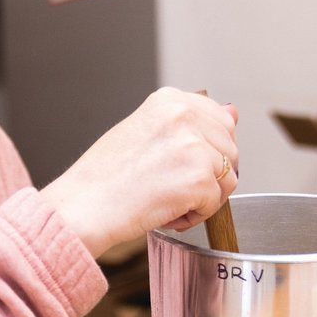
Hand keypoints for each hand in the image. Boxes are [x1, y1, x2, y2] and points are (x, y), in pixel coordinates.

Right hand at [39, 88, 238, 256]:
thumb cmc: (104, 177)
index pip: (220, 119)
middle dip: (209, 174)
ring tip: (166, 199)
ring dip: (203, 196)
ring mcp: (194, 147)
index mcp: (171, 100)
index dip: (207, 149)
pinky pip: (215, 204)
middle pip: (229, 149)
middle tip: (170, 184)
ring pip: (227, 178)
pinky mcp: (199, 179)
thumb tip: (232, 111)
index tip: (182, 163)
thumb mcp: (146, 131)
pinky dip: (194, 215)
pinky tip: (166, 212)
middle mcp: (185, 116)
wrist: (84, 206)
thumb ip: (190, 122)